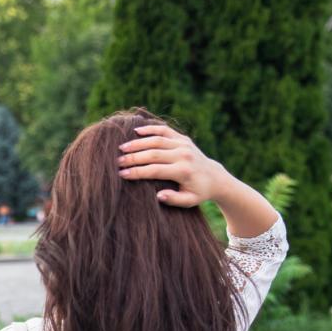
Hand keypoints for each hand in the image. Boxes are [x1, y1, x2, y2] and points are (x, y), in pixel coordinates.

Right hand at [117, 124, 231, 207]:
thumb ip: (174, 200)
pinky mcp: (183, 138)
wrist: (214, 177)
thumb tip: (158, 196)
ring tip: (122, 147)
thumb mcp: (189, 201)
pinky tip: (136, 130)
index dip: (137, 172)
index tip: (122, 174)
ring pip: (157, 140)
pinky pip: (164, 130)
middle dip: (133, 157)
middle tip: (117, 161)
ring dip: (138, 142)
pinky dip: (150, 129)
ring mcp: (183, 144)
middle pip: (153, 154)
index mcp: (183, 171)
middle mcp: (183, 155)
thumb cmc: (198, 192)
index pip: (155, 170)